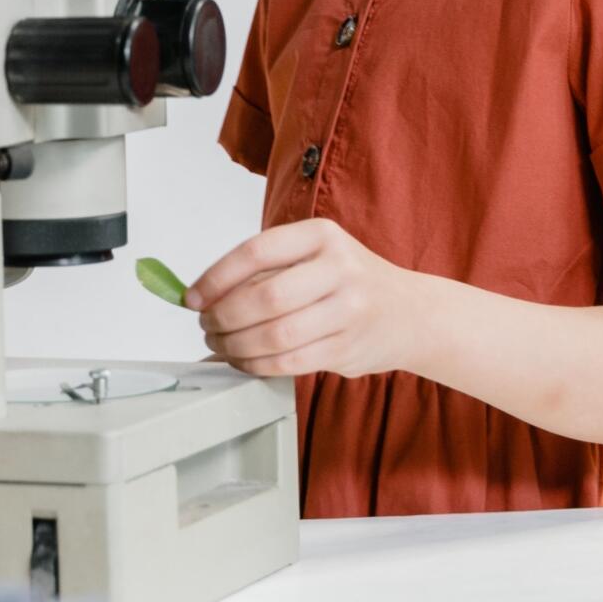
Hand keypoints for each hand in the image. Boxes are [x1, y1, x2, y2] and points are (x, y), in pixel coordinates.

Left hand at [187, 217, 420, 379]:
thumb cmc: (351, 283)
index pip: (256, 251)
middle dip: (223, 317)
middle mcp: (339, 268)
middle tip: (207, 325)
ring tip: (222, 344)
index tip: (192, 297)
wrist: (410, 313)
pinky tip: (245, 361)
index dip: (215, 277)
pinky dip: (256, 366)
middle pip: (264, 297)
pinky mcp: (347, 347)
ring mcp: (347, 309)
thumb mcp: (317, 256)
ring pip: (274, 335)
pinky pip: (288, 362)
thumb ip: (265, 271)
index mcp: (322, 235)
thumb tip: (200, 297)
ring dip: (235, 346)